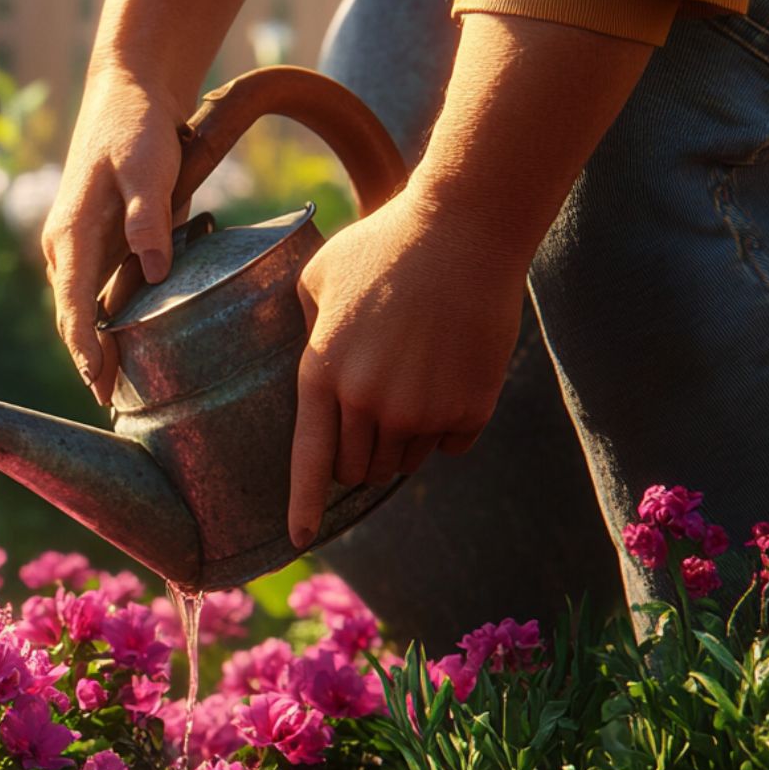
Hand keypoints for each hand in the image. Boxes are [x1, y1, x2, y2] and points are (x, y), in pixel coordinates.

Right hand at [40, 70, 186, 405]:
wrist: (128, 97)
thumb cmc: (135, 128)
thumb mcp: (146, 166)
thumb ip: (148, 218)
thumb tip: (155, 272)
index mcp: (70, 234)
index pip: (71, 305)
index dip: (84, 348)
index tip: (98, 382)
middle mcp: (67, 249)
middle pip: (73, 318)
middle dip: (90, 362)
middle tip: (112, 405)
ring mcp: (81, 250)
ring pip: (85, 310)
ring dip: (100, 348)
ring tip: (122, 391)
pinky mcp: (101, 247)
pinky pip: (101, 295)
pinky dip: (113, 325)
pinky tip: (134, 350)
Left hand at [286, 187, 527, 547]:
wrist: (466, 230)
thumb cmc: (386, 244)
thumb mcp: (320, 276)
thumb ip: (305, 325)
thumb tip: (308, 356)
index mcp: (323, 374)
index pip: (308, 459)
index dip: (303, 504)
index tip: (299, 539)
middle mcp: (368, 402)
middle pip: (359, 469)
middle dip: (363, 452)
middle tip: (378, 406)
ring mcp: (420, 409)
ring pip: (406, 460)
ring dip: (406, 437)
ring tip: (416, 375)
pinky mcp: (468, 407)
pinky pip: (452, 445)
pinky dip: (451, 425)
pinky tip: (453, 374)